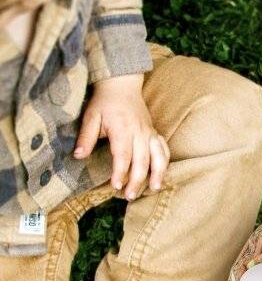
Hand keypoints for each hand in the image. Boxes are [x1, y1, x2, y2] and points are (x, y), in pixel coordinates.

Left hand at [74, 74, 169, 199]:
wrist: (121, 85)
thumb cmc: (105, 102)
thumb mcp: (91, 116)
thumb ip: (86, 137)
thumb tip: (78, 156)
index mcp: (122, 129)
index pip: (123, 155)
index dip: (120, 172)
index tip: (115, 186)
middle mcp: (139, 132)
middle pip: (142, 161)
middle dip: (137, 180)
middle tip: (129, 196)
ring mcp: (149, 133)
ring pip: (158, 157)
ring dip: (157, 174)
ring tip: (154, 188)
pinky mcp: (155, 133)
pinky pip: (164, 150)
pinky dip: (165, 163)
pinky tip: (161, 175)